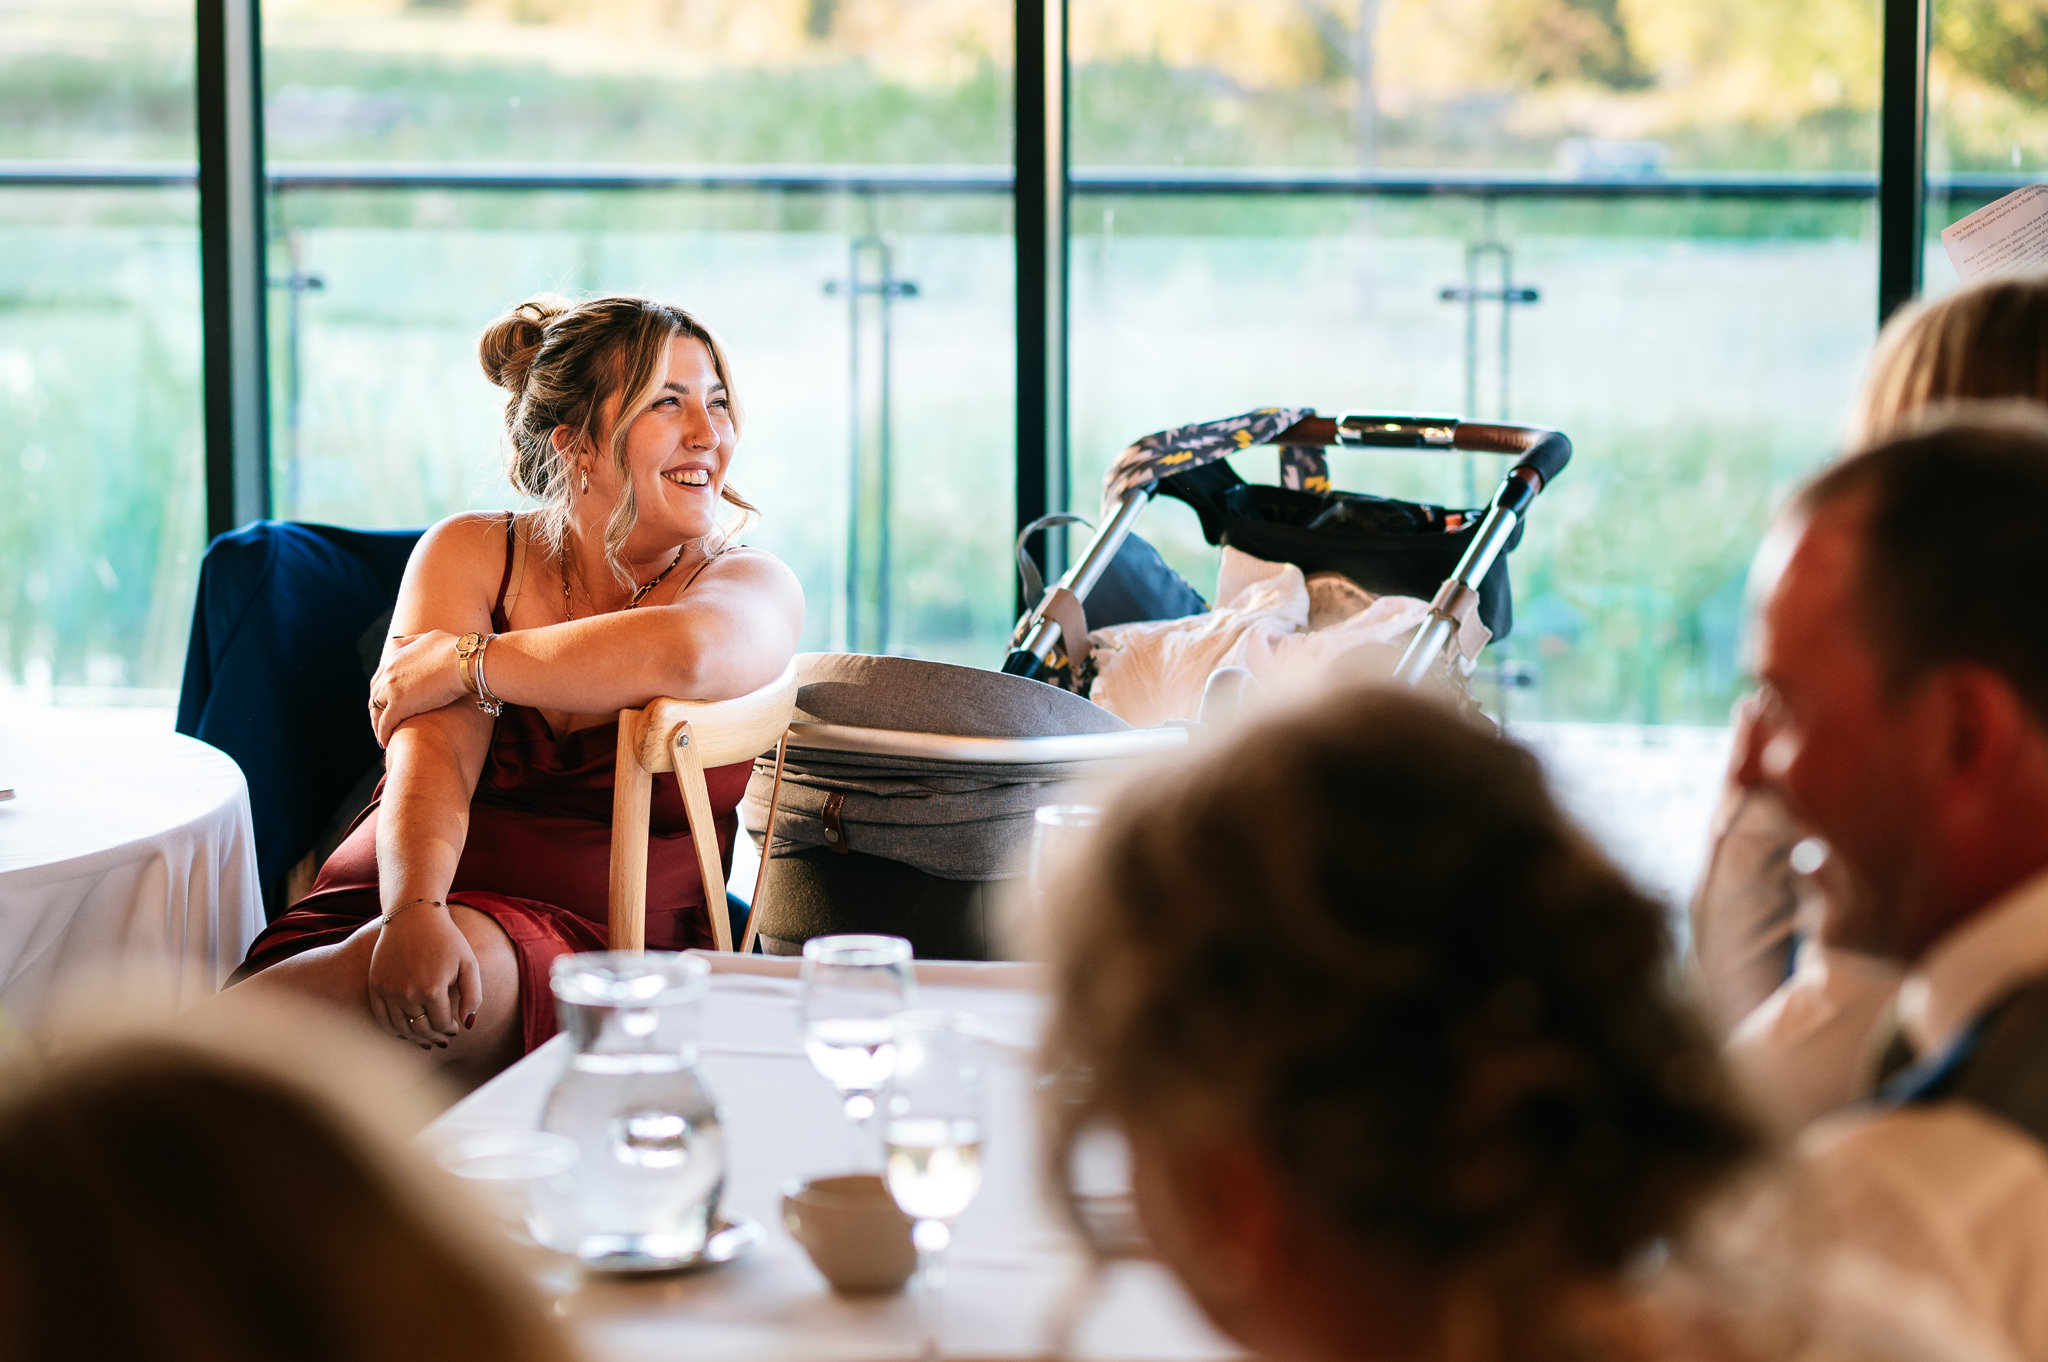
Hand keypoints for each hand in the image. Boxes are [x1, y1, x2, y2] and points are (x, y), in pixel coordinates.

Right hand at [366, 902, 481, 1048]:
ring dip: (415, 1037)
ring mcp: (388, 991)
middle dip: (435, 1036)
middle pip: (422, 1029)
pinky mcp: (375, 986)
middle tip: (443, 1038)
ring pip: (401, 1028)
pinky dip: (393, 1029)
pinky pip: (381, 1018)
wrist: (413, 916)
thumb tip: (468, 1023)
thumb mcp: (469, 963)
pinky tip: (405, 1030)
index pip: (442, 1024)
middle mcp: (408, 994)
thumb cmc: (446, 939)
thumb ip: (473, 995)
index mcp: (433, 989)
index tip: (456, 1028)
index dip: (451, 1029)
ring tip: (427, 1038)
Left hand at [369, 629, 465, 745]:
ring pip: (376, 710)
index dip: (382, 691)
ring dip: (376, 724)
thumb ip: (411, 641)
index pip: (380, 677)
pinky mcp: (398, 705)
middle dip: (376, 708)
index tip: (386, 702)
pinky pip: (385, 723)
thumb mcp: (429, 637)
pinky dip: (383, 734)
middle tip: (381, 721)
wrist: (465, 661)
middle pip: (375, 694)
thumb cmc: (456, 649)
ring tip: (382, 736)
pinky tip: (385, 743)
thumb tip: (396, 642)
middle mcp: (389, 672)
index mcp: (395, 657)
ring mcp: (391, 688)